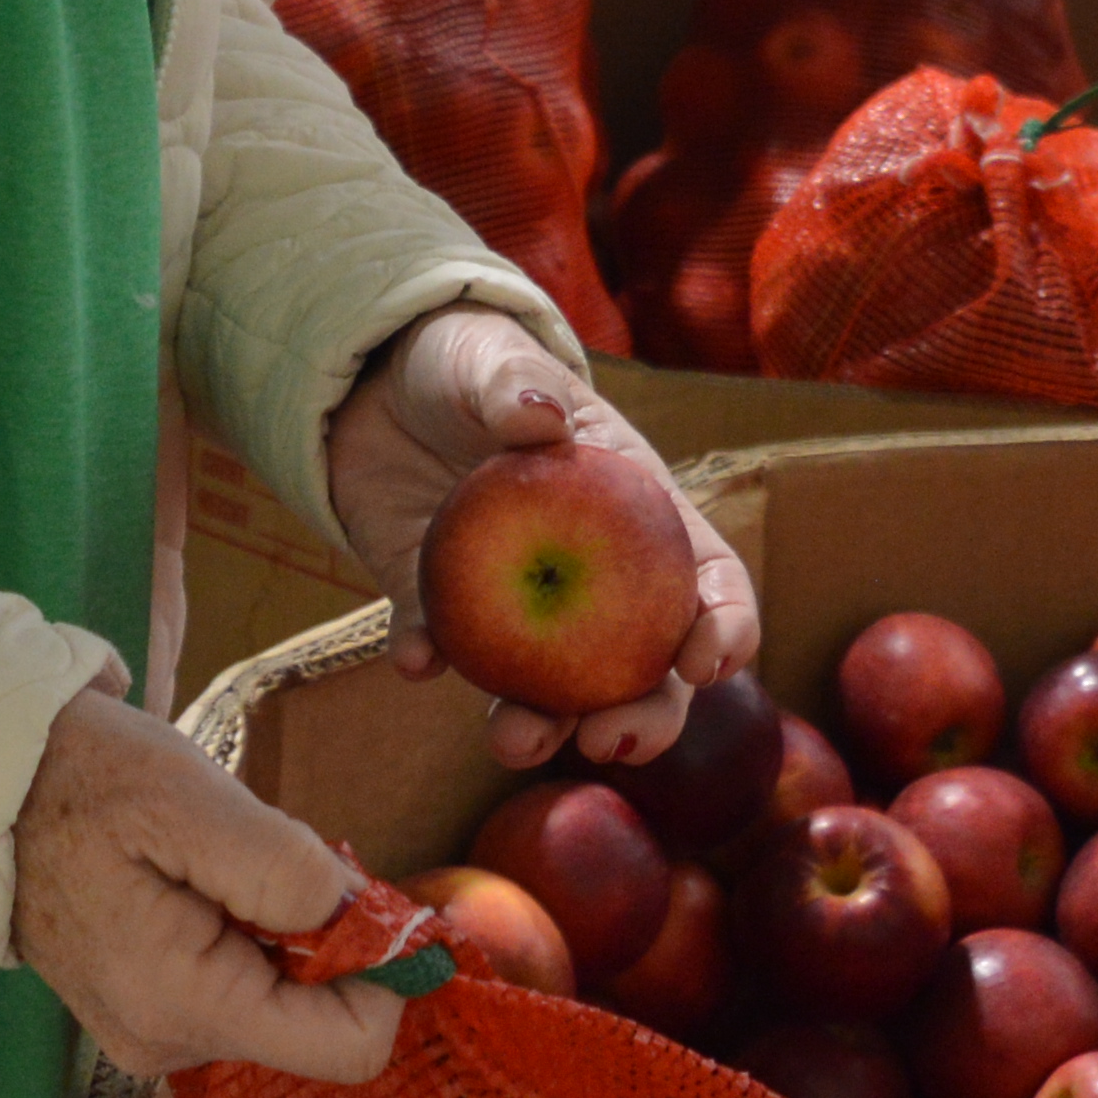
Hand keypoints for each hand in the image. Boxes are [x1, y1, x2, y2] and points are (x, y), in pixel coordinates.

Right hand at [9, 687, 408, 1085]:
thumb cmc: (82, 779)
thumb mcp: (188, 799)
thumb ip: (283, 869)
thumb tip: (365, 920)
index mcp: (183, 1006)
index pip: (347, 1049)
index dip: (385, 970)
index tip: (368, 892)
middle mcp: (168, 1045)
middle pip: (316, 1018)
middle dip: (321, 934)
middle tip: (268, 851)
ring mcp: (152, 1035)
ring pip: (280, 998)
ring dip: (280, 927)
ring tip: (216, 856)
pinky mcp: (146, 1013)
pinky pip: (238, 987)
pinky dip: (247, 933)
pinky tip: (199, 878)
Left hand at [320, 305, 756, 771]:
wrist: (372, 383)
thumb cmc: (463, 361)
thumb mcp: (489, 356)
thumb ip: (515, 382)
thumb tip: (539, 417)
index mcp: (635, 513)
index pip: (706, 578)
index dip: (725, 628)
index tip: (704, 663)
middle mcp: (591, 578)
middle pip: (645, 667)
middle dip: (644, 718)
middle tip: (608, 740)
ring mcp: (515, 604)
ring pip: (552, 689)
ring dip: (541, 727)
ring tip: (513, 741)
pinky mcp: (439, 608)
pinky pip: (441, 650)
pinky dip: (430, 660)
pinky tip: (415, 657)